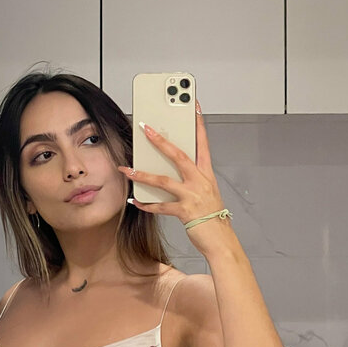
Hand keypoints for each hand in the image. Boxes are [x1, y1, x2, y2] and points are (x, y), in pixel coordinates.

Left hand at [117, 99, 231, 253]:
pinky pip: (160, 206)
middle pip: (179, 155)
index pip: (202, 143)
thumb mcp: (206, 191)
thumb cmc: (212, 215)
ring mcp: (193, 196)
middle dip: (161, 141)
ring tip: (126, 169)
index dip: (198, 123)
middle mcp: (200, 181)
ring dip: (142, 175)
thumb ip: (192, 177)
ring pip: (163, 180)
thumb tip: (171, 168)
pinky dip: (146, 204)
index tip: (193, 106)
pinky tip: (134, 201)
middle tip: (146, 128)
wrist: (221, 240)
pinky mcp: (185, 211)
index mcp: (206, 173)